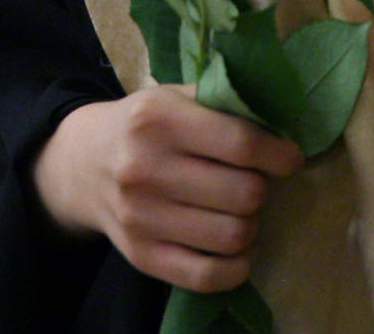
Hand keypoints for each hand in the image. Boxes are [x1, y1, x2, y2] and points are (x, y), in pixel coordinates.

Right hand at [31, 87, 303, 294]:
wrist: (83, 163)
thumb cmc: (144, 126)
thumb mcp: (174, 97)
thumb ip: (223, 104)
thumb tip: (283, 126)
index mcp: (158, 119)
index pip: (240, 144)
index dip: (278, 154)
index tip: (290, 158)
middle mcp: (145, 168)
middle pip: (243, 194)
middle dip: (262, 189)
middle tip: (256, 182)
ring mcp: (141, 218)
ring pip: (232, 236)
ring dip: (251, 226)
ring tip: (243, 211)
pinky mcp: (142, 256)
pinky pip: (207, 277)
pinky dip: (236, 267)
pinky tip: (237, 248)